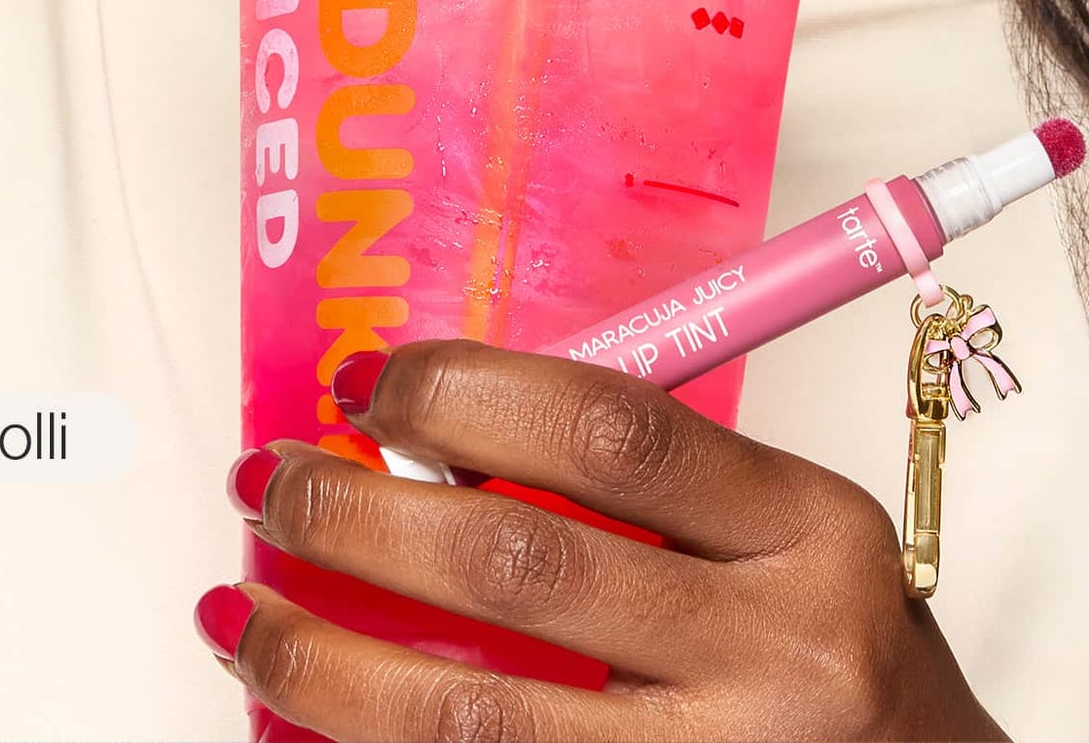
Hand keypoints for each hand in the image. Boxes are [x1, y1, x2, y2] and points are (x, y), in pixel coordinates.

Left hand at [194, 337, 1007, 740]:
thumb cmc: (844, 664)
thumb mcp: (793, 543)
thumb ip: (658, 490)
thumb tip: (446, 438)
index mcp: (811, 536)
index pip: (616, 433)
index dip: (470, 393)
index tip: (372, 380)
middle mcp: (775, 661)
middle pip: (524, 570)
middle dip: (363, 516)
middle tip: (273, 475)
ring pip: (474, 721)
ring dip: (327, 660)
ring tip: (244, 608)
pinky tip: (315, 717)